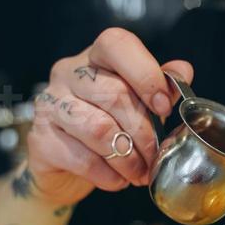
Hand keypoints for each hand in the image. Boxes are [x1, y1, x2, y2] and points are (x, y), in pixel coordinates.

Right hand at [27, 28, 192, 206]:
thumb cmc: (107, 124)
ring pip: (98, 129)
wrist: (64, 166)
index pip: (116, 45)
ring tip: (141, 172)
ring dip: (128, 157)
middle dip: (144, 131)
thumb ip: (161, 86)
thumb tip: (183, 70)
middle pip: (114, 94)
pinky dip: (109, 174)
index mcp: (95, 57)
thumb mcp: (137, 102)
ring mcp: (49, 105)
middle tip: (157, 154)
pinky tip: (119, 179)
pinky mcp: (40, 139)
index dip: (146, 74)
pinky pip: (82, 159)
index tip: (164, 106)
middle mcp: (67, 73)